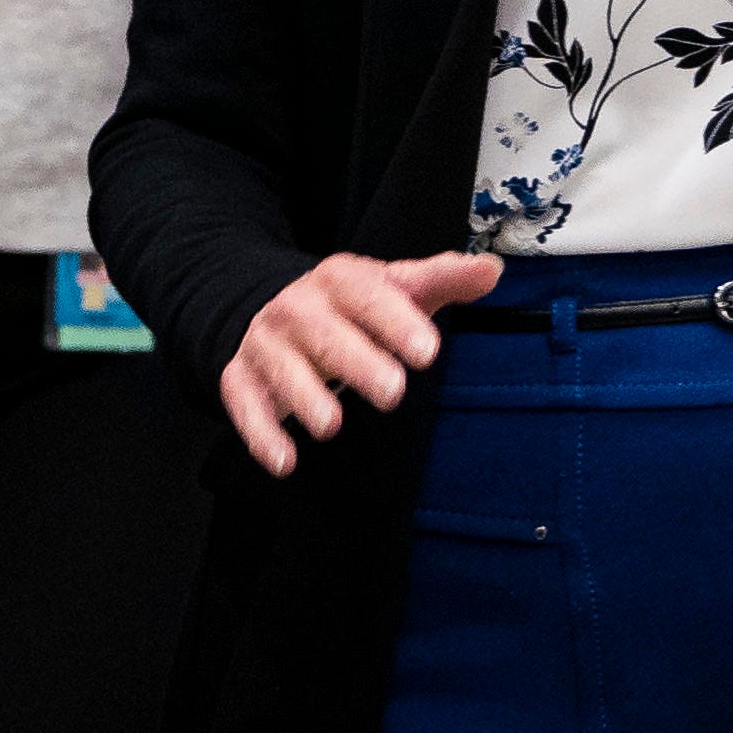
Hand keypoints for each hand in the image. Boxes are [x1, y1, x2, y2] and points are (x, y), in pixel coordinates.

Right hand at [224, 250, 502, 476]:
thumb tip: (492, 270)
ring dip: (304, 397)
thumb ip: (441, 279)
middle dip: (356, 361)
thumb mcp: (393, 287)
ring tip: (331, 426)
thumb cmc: (352, 306)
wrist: (268, 304)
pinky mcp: (240, 378)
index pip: (368, 294)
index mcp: (340, 280)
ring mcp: (267, 343)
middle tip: (392, 392)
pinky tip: (284, 462)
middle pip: (326, 334)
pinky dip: (260, 433)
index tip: (427, 350)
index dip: (395, 320)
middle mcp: (298, 308)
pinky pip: (244, 403)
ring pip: (282, 368)